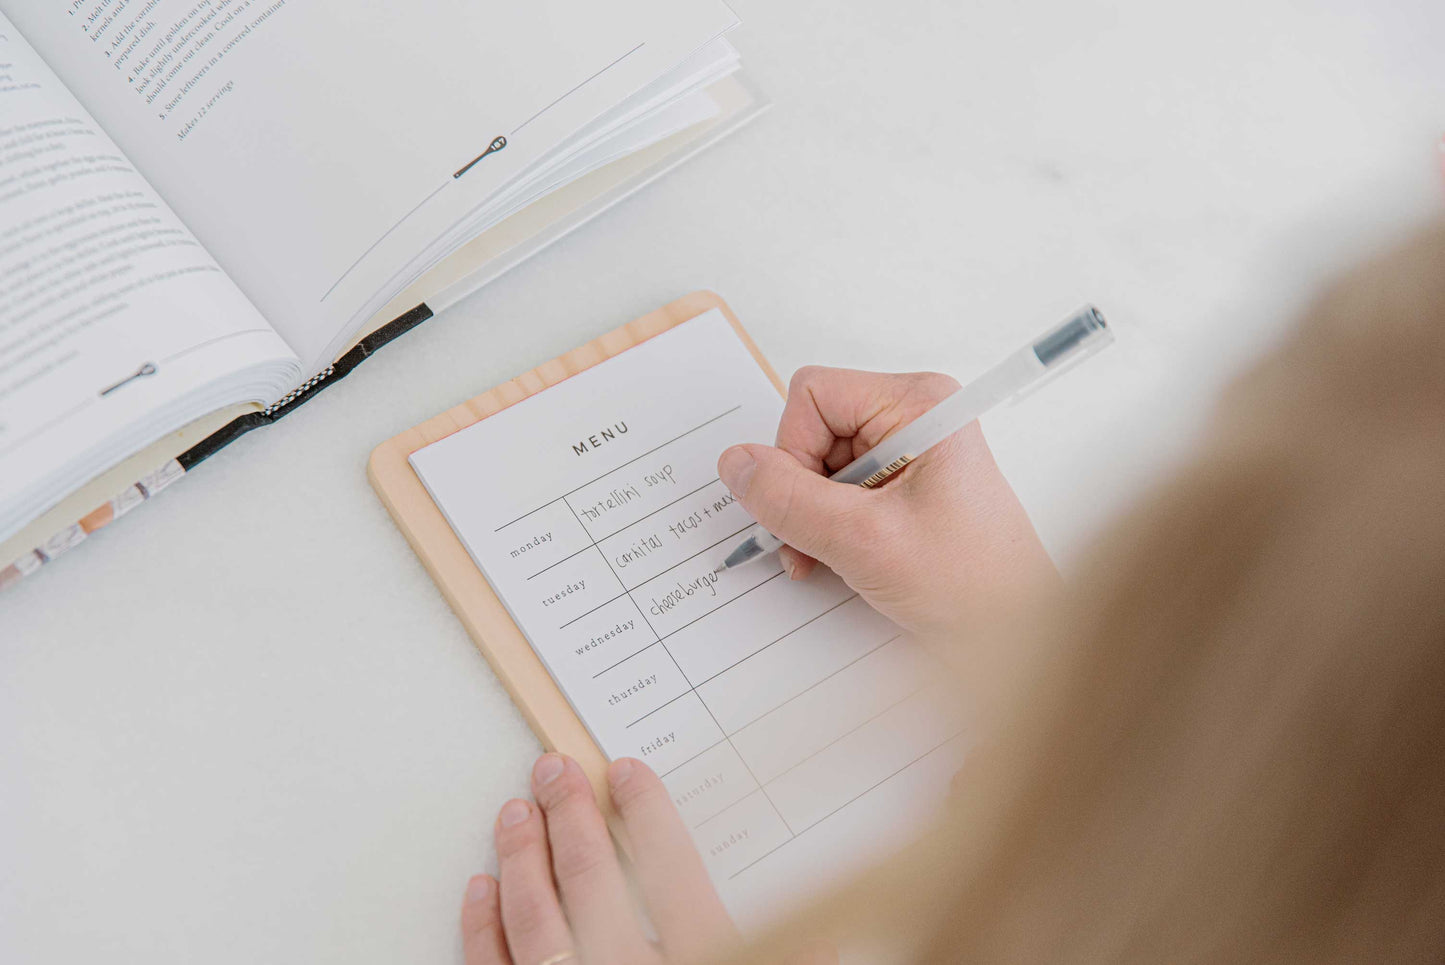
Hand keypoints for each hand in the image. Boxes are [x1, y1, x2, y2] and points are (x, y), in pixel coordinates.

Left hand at [461, 753, 837, 964]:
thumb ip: (794, 960)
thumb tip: (823, 927)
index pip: (673, 874)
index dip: (649, 816)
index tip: (628, 772)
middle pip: (592, 884)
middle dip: (570, 818)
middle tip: (553, 769)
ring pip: (534, 923)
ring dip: (520, 860)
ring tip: (513, 813)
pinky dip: (482, 932)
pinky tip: (479, 893)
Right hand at [717, 367, 1054, 639]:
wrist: (1019, 637)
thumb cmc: (975, 585)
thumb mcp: (864, 540)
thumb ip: (789, 499)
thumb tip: (736, 464)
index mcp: (918, 405)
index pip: (813, 396)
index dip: (793, 451)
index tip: (805, 507)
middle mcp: (913, 419)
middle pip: (812, 431)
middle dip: (801, 492)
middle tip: (812, 544)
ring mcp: (909, 454)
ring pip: (819, 466)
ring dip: (812, 518)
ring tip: (834, 559)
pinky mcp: (904, 488)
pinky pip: (840, 492)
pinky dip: (827, 528)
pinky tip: (841, 560)